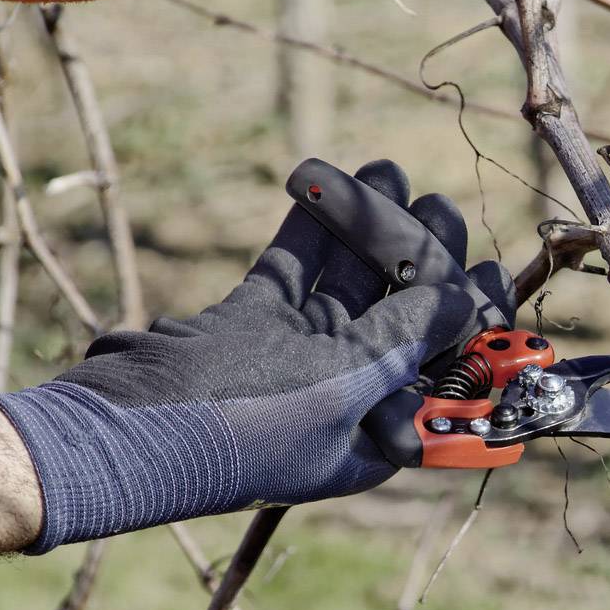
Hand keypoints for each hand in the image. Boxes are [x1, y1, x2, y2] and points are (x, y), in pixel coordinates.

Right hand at [0, 159, 513, 553]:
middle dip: (424, 262)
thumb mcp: (341, 384)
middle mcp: (342, 399)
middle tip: (443, 209)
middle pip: (400, 321)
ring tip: (393, 174)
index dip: (475, 324)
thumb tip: (463, 297)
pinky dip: (316, 228)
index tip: (494, 272)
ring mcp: (294, 360)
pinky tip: (339, 183)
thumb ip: (405, 341)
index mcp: (376, 435)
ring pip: (347, 286)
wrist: (116, 430)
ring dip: (372, 231)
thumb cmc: (239, 426)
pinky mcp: (250, 326)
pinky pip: (295, 268)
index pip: (445, 374)